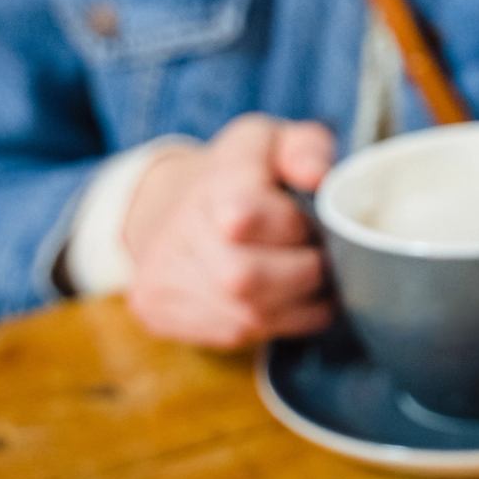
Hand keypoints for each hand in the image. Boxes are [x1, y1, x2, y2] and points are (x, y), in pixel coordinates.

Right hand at [123, 114, 336, 349]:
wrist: (174, 205)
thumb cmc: (245, 174)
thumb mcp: (279, 142)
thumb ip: (308, 150)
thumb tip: (317, 178)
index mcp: (214, 178)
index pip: (245, 213)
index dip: (292, 227)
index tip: (308, 223)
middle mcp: (176, 230)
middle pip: (246, 277)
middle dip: (302, 274)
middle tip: (319, 260)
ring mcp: (162, 276)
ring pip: (247, 315)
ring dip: (296, 305)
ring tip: (309, 281)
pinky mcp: (159, 312)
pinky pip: (234, 335)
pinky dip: (276, 323)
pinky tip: (285, 301)